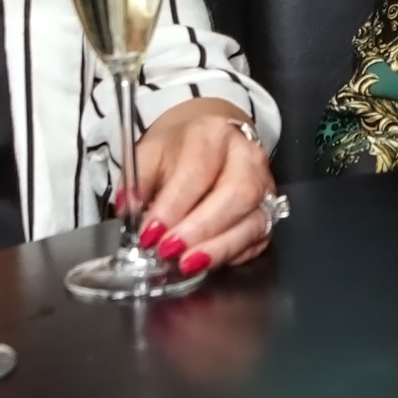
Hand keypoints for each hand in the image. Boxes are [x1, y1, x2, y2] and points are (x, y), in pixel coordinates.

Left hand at [130, 97, 275, 278]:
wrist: (209, 142)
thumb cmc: (179, 150)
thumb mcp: (149, 154)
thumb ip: (136, 182)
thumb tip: (128, 212)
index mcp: (214, 134)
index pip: (198, 169)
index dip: (174, 205)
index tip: (149, 232)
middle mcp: (247, 158)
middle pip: (236, 194)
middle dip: (201, 228)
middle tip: (168, 250)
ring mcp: (264, 186)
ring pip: (253, 221)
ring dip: (218, 248)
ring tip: (186, 263)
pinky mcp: (268, 212)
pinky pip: (257, 240)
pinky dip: (231, 255)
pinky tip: (206, 262)